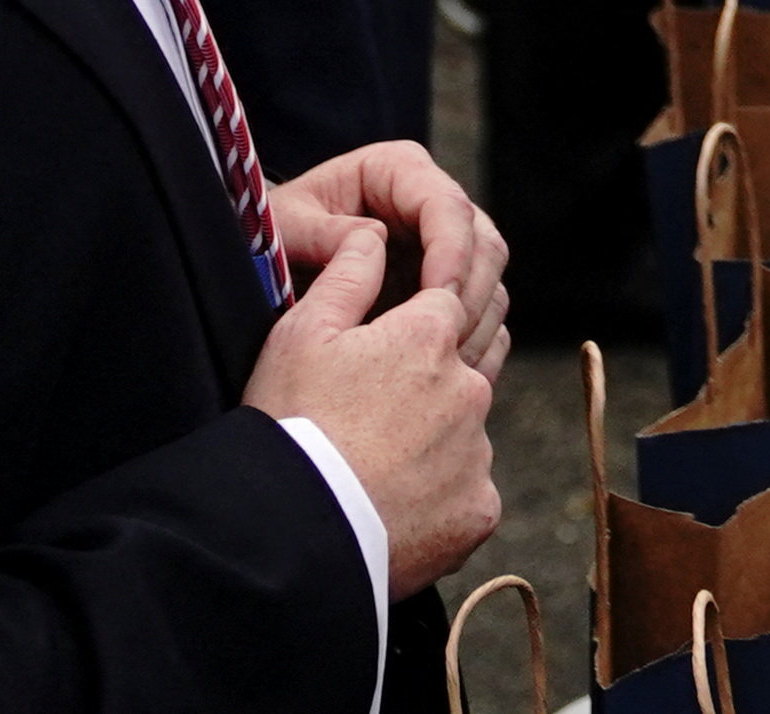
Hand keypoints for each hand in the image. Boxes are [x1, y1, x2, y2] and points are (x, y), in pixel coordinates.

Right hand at [244, 223, 499, 593]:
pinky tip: (399, 497)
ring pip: (471, 425)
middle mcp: (467, 388)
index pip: (450, 298)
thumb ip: (348, 275)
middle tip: (385, 399)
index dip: (420, 314)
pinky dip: (443, 489)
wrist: (292, 534)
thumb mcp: (300, 336)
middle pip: (472, 356)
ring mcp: (477, 452)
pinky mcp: (479, 509)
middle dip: (438, 365)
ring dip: (442, 428)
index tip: (393, 341)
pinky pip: (471, 486)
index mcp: (428, 336)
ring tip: (385, 451)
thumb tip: (375, 235)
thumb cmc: (291, 427)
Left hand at [272, 140, 509, 370]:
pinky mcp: (448, 279)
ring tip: (442, 361)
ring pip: (489, 276)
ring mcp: (444, 241)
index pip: (447, 204)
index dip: (450, 251)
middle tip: (445, 341)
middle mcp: (430, 199)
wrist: (275, 263)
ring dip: (474, 320)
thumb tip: (373, 239)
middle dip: (468, 292)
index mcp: (396, 169)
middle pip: (483, 240)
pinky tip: (446, 368)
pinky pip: (482, 307)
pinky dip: (473, 338)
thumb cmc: (278, 235)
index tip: (436, 299)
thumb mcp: (286, 228)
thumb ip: (323, 233)